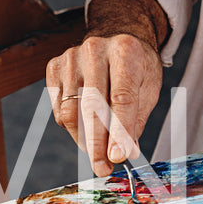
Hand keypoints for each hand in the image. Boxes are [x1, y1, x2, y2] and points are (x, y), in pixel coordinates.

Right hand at [47, 33, 162, 175]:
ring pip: (71, 112)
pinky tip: (86, 128)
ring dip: (84, 140)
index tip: (118, 157)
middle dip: (97, 144)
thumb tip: (125, 152)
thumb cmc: (135, 66)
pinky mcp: (54, 67)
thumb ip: (136, 119)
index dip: (119, 131)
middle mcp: (95, 50)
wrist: (114, 35)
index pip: (121, 98)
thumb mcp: (148, 87)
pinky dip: (72, 127)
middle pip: (92, 107)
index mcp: (125, 51)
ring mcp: (70, 58)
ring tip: (98, 152)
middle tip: (103, 168)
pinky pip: (59, 109)